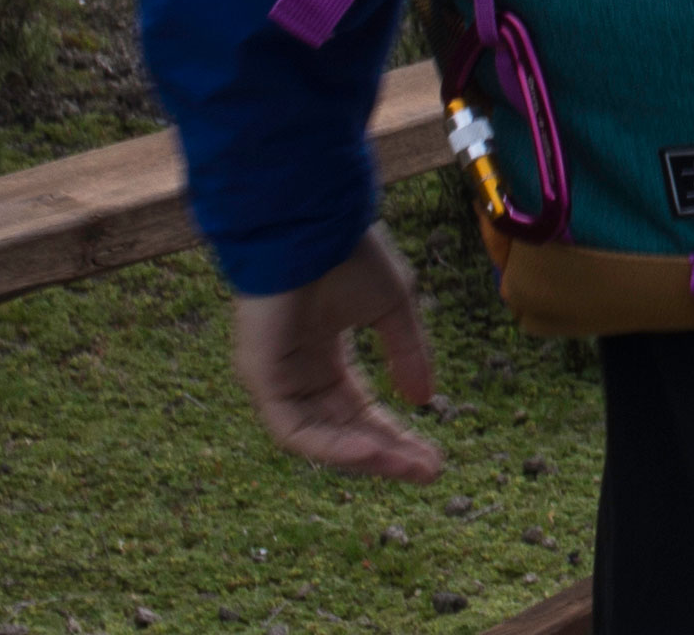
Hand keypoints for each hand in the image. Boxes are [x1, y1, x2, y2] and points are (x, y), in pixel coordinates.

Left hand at [231, 225, 443, 480]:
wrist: (312, 222)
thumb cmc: (347, 253)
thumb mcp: (392, 307)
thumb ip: (407, 353)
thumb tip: (426, 399)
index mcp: (323, 354)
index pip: (358, 408)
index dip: (393, 433)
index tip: (433, 455)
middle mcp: (298, 372)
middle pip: (342, 429)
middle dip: (386, 452)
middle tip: (429, 471)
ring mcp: (276, 378)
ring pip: (319, 436)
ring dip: (364, 456)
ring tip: (408, 467)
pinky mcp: (260, 378)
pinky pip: (294, 429)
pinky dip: (331, 445)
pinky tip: (370, 451)